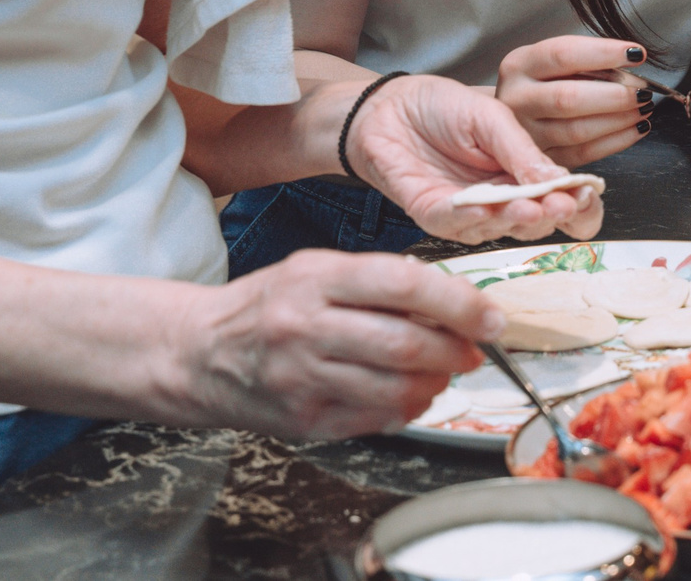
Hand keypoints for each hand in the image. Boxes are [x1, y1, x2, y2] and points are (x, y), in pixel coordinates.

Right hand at [181, 249, 503, 437]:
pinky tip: (408, 394)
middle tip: (474, 350)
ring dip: (436, 385)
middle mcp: (306, 327)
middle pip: (405, 344)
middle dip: (456, 351)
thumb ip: (379, 281)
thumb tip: (452, 302)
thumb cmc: (268, 305)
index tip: (491, 317)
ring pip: (396, 389)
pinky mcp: (305, 420)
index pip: (403, 284)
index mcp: (315, 278)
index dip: (458, 303)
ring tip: (441, 373)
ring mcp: (303, 379)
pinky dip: (406, 409)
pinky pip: (375, 419)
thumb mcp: (316, 270)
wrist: (200, 353)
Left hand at [348, 74, 606, 242]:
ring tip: (531, 207)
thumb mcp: (491, 117)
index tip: (588, 195)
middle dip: (552, 215)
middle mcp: (501, 201)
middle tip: (562, 204)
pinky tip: (484, 207)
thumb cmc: (442, 108)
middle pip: (536, 224)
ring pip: (497, 229)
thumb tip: (560, 180)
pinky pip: (453, 224)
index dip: (580, 206)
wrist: (390, 105)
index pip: (563, 203)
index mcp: (524, 176)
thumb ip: (521, 149)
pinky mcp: (432, 215)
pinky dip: (469, 218)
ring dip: (515, 220)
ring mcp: (467, 213)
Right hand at [494, 35, 652, 165]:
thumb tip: (630, 65)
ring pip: (578, 130)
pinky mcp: (542, 157)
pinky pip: (584, 153)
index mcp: (519, 65)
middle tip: (643, 90)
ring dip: (619, 119)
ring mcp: (526, 133)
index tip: (636, 53)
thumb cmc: (539, 83)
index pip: (563, 54)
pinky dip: (616, 141)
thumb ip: (584, 61)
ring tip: (643, 108)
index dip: (603, 53)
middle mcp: (517, 99)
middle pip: (568, 98)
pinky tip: (636, 128)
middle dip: (614, 95)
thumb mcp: (548, 62)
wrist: (504, 117)